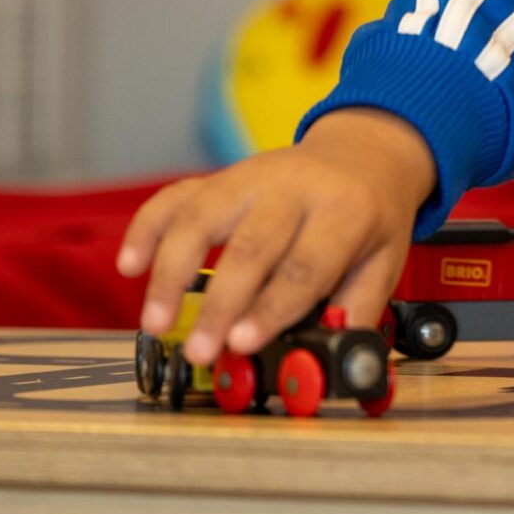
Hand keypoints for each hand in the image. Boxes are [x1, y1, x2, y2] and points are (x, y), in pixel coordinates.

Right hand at [114, 108, 435, 367]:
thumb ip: (354, 311)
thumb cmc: (369, 217)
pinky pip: (174, 197)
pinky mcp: (219, 176)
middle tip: (200, 349)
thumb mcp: (383, 262)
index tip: (242, 344)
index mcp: (344, 210)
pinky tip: (130, 265)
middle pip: (250, 245)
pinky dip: (146, 228)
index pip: (305, 264)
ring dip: (172, 272)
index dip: (271, 307)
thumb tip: (324, 362)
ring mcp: (251, 177)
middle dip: (220, 303)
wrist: (363, 151)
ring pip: (201, 217)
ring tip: (156, 322)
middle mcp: (293, 187)